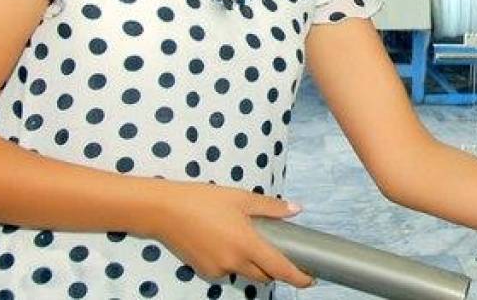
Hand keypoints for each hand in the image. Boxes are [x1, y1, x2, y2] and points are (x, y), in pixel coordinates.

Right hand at [146, 180, 314, 287]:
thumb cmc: (204, 200)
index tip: (311, 279)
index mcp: (247, 244)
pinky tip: (228, 242)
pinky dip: (235, 262)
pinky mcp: (205, 271)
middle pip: (264, 275)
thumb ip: (271, 207)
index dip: (298, 277)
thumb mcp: (241, 198)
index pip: (280, 269)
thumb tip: (295, 210)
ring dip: (255, 265)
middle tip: (282, 253)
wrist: (165, 211)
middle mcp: (234, 262)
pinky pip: (228, 270)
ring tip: (252, 241)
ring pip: (246, 274)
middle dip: (276, 270)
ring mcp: (218, 269)